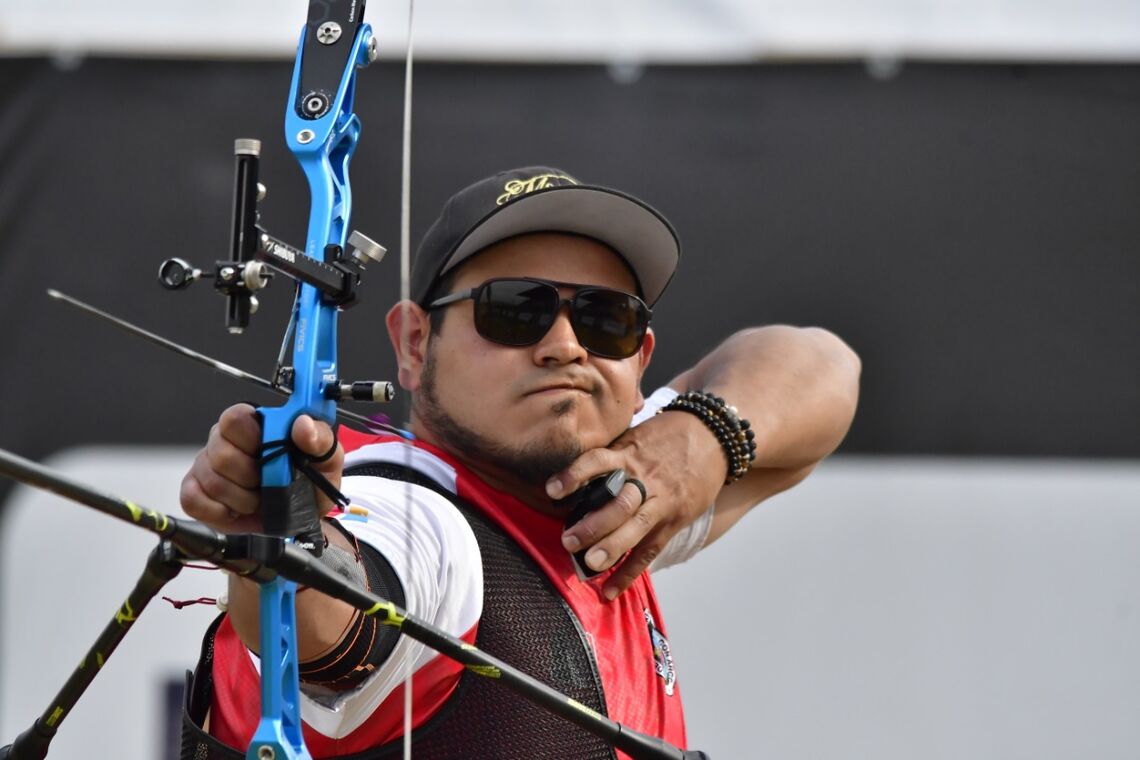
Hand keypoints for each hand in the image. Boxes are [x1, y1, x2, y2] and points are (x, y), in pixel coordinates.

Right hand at [180, 403, 343, 532]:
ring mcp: (206, 466)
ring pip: (212, 480)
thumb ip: (319, 439)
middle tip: (268, 484)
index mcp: (253, 425)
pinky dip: (220, 512)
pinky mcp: (194, 493)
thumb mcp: (326, 460)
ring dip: (242, 499)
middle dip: (251, 477)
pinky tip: (237, 510)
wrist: (300, 517)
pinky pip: (194, 501)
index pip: (235, 417)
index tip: (271, 454)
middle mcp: (224, 441)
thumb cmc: (308, 482)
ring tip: (258, 500)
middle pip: (221, 453)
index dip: (252, 438)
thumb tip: (303, 425)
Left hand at [547, 410, 725, 599]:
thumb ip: (610, 453)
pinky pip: (650, 550)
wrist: (714, 437)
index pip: (598, 462)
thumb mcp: (636, 434)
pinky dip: (629, 573)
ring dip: (612, 549)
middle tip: (568, 541)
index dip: (574, 475)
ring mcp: (662, 502)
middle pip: (619, 503)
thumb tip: (571, 475)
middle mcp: (645, 479)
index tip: (551, 490)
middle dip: (593, 525)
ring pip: (637, 528)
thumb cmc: (667, 435)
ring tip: (588, 566)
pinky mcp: (674, 520)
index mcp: (630, 453)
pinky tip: (609, 591)